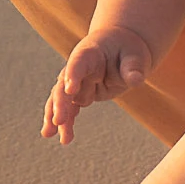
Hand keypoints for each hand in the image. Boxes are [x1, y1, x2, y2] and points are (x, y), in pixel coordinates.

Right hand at [43, 26, 153, 143]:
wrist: (122, 47)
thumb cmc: (128, 49)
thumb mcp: (135, 56)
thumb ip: (133, 67)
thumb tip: (135, 80)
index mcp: (90, 52)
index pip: (78, 63)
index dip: (73, 75)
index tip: (70, 90)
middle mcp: (78, 67)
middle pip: (65, 84)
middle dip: (60, 103)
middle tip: (58, 121)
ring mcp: (78, 82)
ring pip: (63, 100)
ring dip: (57, 116)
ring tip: (49, 134)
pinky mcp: (81, 94)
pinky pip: (69, 108)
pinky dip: (65, 121)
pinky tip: (59, 136)